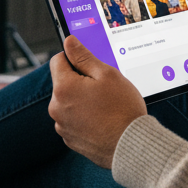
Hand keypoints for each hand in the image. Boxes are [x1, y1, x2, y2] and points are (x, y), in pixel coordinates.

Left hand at [48, 36, 146, 167]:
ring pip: (68, 100)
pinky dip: (84, 115)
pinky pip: (73, 118)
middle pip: (63, 81)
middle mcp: (56, 107)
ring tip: (105, 105)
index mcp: (64, 88)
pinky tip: (102, 119)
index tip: (91, 64)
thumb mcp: (107, 74)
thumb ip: (84, 56)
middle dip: (80, 79)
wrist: (130, 146)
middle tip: (104, 86)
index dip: (75, 57)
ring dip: (82, 98)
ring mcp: (62, 125)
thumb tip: (69, 41)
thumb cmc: (122, 108)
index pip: (58, 60)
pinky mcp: (69, 138)